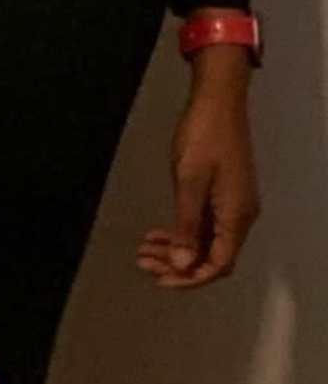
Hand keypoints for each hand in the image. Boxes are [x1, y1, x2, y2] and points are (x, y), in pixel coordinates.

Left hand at [140, 50, 258, 288]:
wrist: (217, 103)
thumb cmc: (204, 136)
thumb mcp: (190, 182)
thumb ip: (187, 225)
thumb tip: (183, 263)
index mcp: (236, 216)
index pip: (218, 264)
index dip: (190, 278)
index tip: (160, 280)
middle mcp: (239, 216)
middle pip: (211, 257)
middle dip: (178, 265)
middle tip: (144, 263)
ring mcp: (231, 206)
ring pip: (205, 242)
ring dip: (176, 250)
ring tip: (144, 250)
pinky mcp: (222, 196)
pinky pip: (203, 226)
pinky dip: (181, 233)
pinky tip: (157, 235)